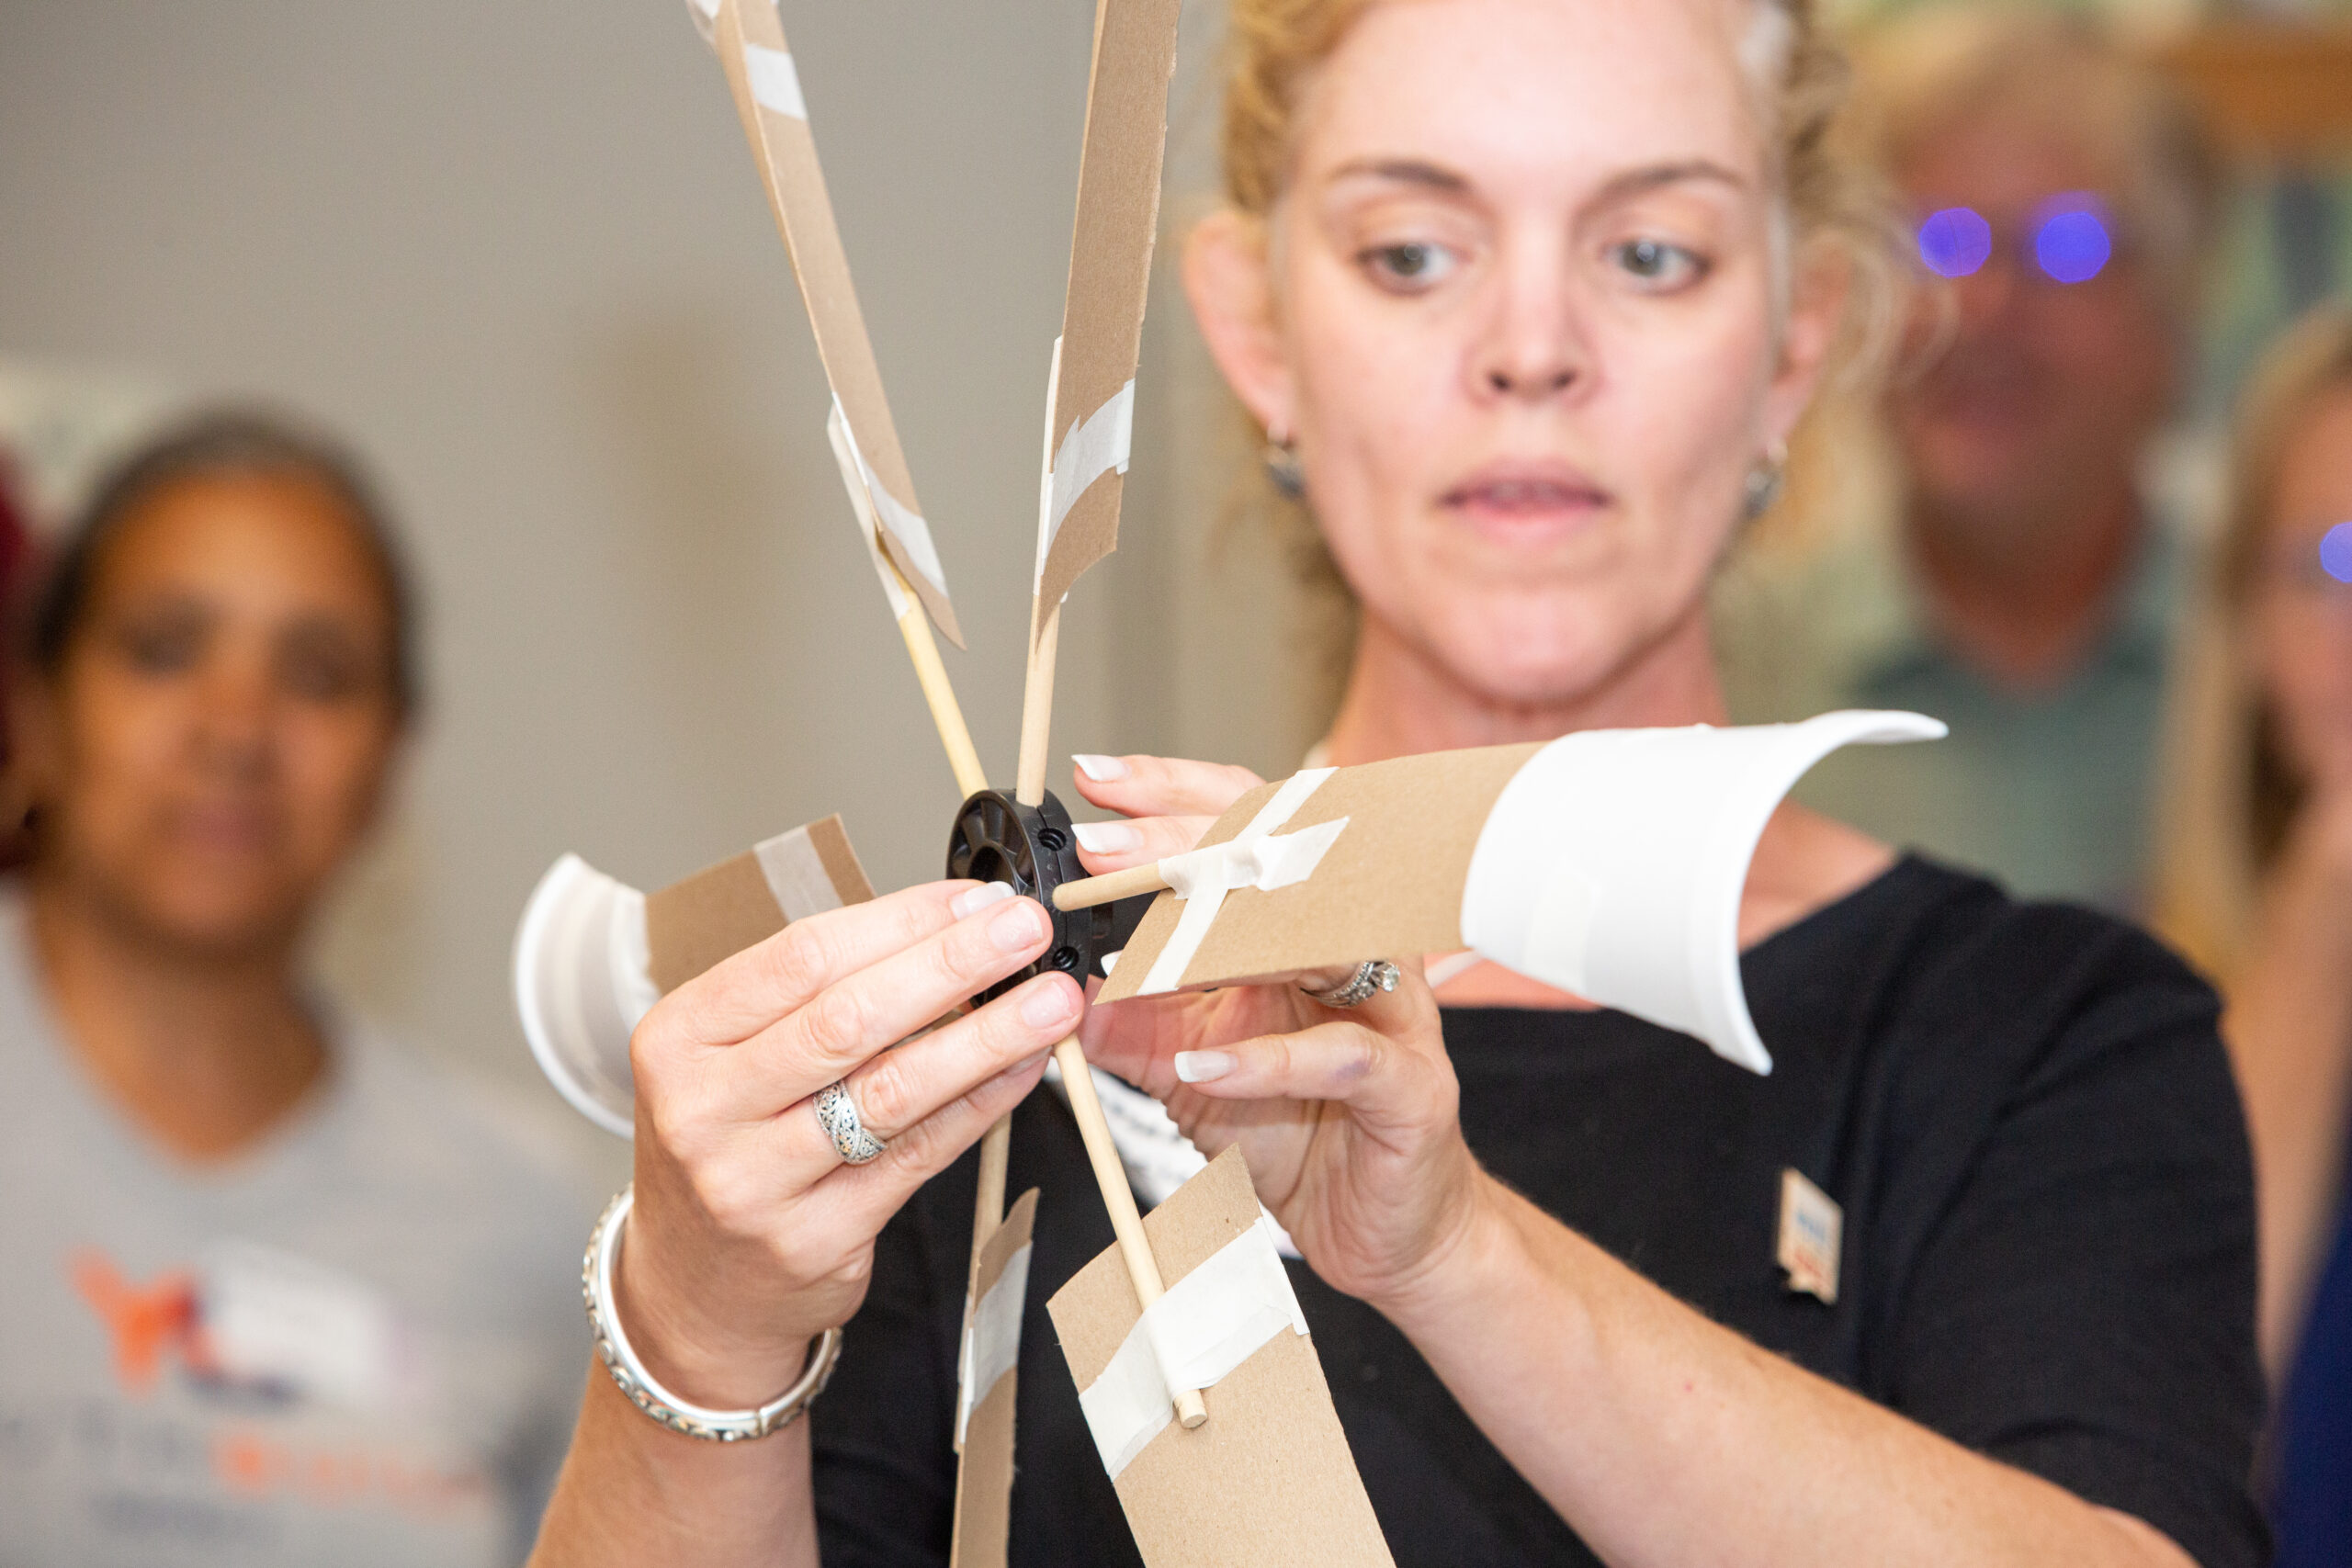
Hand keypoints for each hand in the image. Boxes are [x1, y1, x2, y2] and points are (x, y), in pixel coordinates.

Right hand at [618, 881, 1083, 1406]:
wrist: (692, 1289)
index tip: (974, 899)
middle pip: (847, 1018)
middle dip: (951, 964)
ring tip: (1051, 1001)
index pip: (802, 956)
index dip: (901, 920)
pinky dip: (979, 1104)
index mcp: (678, 1037)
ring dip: (985, 1037)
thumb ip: (822, 996)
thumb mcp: (734, 1058)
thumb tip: (950, 928)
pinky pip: (916, 1155)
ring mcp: (754, 1182)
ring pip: (891, 1090)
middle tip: (1025, 930)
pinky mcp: (812, 1238)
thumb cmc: (729, 1145)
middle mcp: (703, 1109)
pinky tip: (1022, 1069)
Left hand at [1069, 755, 1486, 1310]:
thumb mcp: (1190, 1068)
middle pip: (1278, 864)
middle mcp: (1357, 947)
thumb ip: (1130, 1020)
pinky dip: (1266, 1060)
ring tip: (1140, 947)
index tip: (1096, 781)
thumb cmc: (1302, 1131)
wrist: (1383, 1228)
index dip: (1174, 793)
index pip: (1248, 823)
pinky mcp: (1410, 1086)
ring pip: (1319, 945)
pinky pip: (1339, 1057)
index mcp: (1308, 923)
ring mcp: (1393, 1013)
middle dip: (1178, 849)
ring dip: (1221, 940)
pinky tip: (1201, 1066)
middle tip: (1095, 854)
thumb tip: (1052, 982)